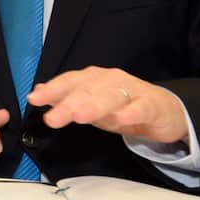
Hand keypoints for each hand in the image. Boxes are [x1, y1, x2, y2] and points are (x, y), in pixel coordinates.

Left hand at [27, 66, 187, 144]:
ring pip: (110, 97)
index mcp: (93, 80)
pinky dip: (130, 113)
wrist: (165, 110)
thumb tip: (36, 92)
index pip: (69, 82)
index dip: (52, 89)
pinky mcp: (151, 105)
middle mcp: (110, 81)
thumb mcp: (91, 104)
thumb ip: (65, 99)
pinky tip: (119, 119)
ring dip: (94, 105)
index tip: (34, 99)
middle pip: (87, 91)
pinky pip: (140, 108)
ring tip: (78, 116)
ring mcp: (131, 91)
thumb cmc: (122, 106)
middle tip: (52, 119)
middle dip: (68, 103)